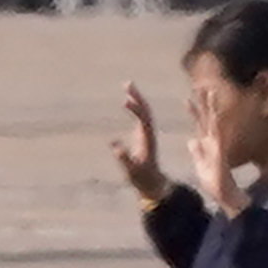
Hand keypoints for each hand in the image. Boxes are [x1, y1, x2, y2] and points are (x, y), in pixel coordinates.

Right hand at [111, 85, 168, 202]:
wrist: (154, 183)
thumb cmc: (142, 178)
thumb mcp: (132, 170)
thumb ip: (124, 158)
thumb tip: (114, 145)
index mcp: (148, 139)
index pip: (144, 119)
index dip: (137, 109)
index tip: (126, 100)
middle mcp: (149, 133)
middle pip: (145, 111)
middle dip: (137, 97)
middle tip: (127, 83)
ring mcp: (147, 133)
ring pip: (144, 111)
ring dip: (136, 98)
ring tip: (127, 86)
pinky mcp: (143, 134)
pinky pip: (140, 116)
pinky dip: (134, 106)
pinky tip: (127, 101)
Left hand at [185, 81, 240, 215]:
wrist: (224, 195)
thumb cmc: (214, 181)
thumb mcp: (200, 163)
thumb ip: (197, 151)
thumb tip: (191, 140)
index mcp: (207, 145)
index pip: (199, 125)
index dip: (193, 112)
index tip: (187, 99)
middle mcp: (213, 142)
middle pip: (207, 119)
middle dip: (204, 103)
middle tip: (200, 87)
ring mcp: (218, 146)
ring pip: (214, 123)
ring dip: (212, 108)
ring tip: (210, 93)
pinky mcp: (220, 153)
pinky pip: (217, 137)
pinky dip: (215, 127)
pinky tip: (214, 115)